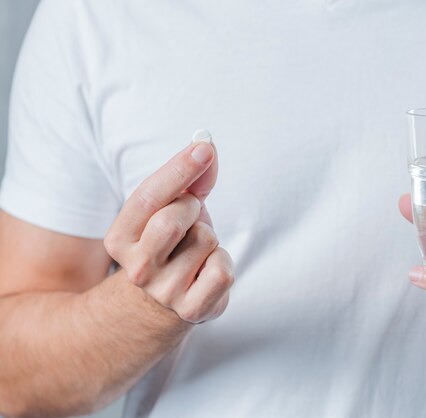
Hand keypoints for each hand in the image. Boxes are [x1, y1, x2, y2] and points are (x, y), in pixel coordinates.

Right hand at [104, 139, 233, 323]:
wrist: (162, 303)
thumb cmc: (170, 244)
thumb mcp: (170, 210)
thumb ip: (189, 181)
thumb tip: (206, 149)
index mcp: (120, 239)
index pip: (147, 198)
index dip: (178, 169)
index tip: (203, 148)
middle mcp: (137, 269)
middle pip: (172, 220)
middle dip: (191, 209)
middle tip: (191, 217)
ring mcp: (164, 292)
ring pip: (205, 241)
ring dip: (210, 238)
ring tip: (197, 249)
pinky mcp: (193, 309)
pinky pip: (223, 270)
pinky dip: (223, 261)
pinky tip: (207, 268)